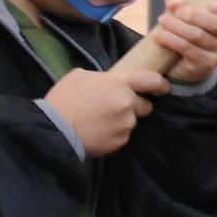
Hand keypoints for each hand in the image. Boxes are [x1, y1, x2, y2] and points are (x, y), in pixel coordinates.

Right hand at [44, 66, 168, 156]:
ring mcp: (125, 123)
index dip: (161, 85)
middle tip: (115, 107)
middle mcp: (127, 103)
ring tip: (100, 120)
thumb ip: (103, 77)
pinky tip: (98, 130)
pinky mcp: (121, 140)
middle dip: (135, 106)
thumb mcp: (80, 76)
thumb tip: (112, 81)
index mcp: (118, 82)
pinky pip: (124, 135)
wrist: (54, 129)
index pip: (152, 80)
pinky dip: (115, 133)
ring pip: (133, 121)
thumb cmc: (64, 100)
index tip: (163, 88)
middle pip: (145, 105)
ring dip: (123, 120)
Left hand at [151, 0, 216, 83]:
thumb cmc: (190, 24)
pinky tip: (160, 35)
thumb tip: (174, 1)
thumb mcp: (184, 3)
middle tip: (176, 10)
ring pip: (200, 36)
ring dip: (178, 27)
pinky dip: (172, 40)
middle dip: (194, 16)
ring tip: (162, 20)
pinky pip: (189, 49)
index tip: (214, 5)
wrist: (183, 59)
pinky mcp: (207, 64)